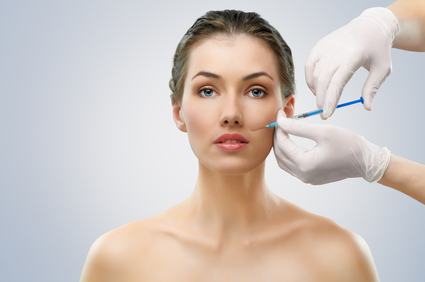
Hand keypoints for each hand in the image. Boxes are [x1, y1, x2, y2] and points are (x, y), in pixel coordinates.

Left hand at [273, 110, 390, 184]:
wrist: (367, 161)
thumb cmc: (349, 145)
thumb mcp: (323, 131)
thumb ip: (299, 127)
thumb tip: (281, 122)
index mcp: (305, 165)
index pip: (282, 144)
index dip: (279, 126)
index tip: (280, 113)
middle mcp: (302, 175)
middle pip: (279, 153)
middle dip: (278, 135)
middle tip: (282, 119)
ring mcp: (306, 178)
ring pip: (283, 161)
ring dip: (281, 144)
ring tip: (285, 128)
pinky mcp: (310, 177)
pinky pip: (292, 165)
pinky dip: (289, 152)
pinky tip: (292, 140)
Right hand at [305, 7, 398, 118]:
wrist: (371, 26)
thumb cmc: (378, 50)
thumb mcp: (383, 69)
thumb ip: (372, 88)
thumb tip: (367, 107)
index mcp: (354, 57)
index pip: (337, 82)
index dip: (330, 100)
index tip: (327, 114)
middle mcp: (337, 51)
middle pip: (323, 80)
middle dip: (321, 99)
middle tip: (323, 112)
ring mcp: (326, 47)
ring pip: (315, 74)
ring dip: (316, 91)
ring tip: (322, 100)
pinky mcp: (320, 46)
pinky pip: (309, 66)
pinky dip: (310, 79)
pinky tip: (316, 88)